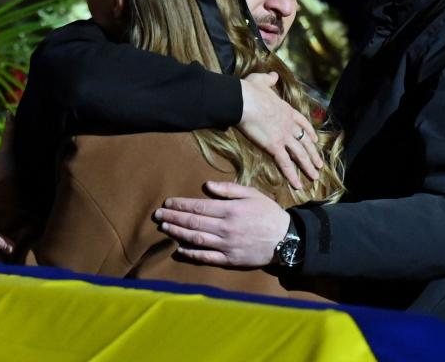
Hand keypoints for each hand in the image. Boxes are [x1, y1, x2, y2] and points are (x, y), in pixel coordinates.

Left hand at [154, 181, 288, 266]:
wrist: (287, 239)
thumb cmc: (268, 213)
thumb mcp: (252, 194)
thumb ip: (229, 189)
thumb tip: (207, 185)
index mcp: (230, 210)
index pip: (199, 206)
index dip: (181, 204)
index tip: (168, 202)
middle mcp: (225, 228)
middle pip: (193, 222)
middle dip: (173, 217)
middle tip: (157, 214)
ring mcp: (226, 245)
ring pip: (196, 239)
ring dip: (178, 233)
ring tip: (164, 227)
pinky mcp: (230, 259)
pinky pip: (206, 257)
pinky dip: (191, 254)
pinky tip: (179, 249)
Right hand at [238, 72, 321, 188]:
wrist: (243, 100)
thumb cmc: (250, 90)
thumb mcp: (261, 81)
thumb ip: (269, 80)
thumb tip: (274, 75)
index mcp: (287, 110)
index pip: (303, 124)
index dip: (310, 132)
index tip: (315, 140)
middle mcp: (289, 125)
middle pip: (305, 142)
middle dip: (313, 154)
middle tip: (320, 164)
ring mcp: (283, 136)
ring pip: (300, 154)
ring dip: (308, 166)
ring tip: (315, 176)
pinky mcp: (274, 146)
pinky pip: (286, 164)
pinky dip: (292, 175)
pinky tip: (298, 185)